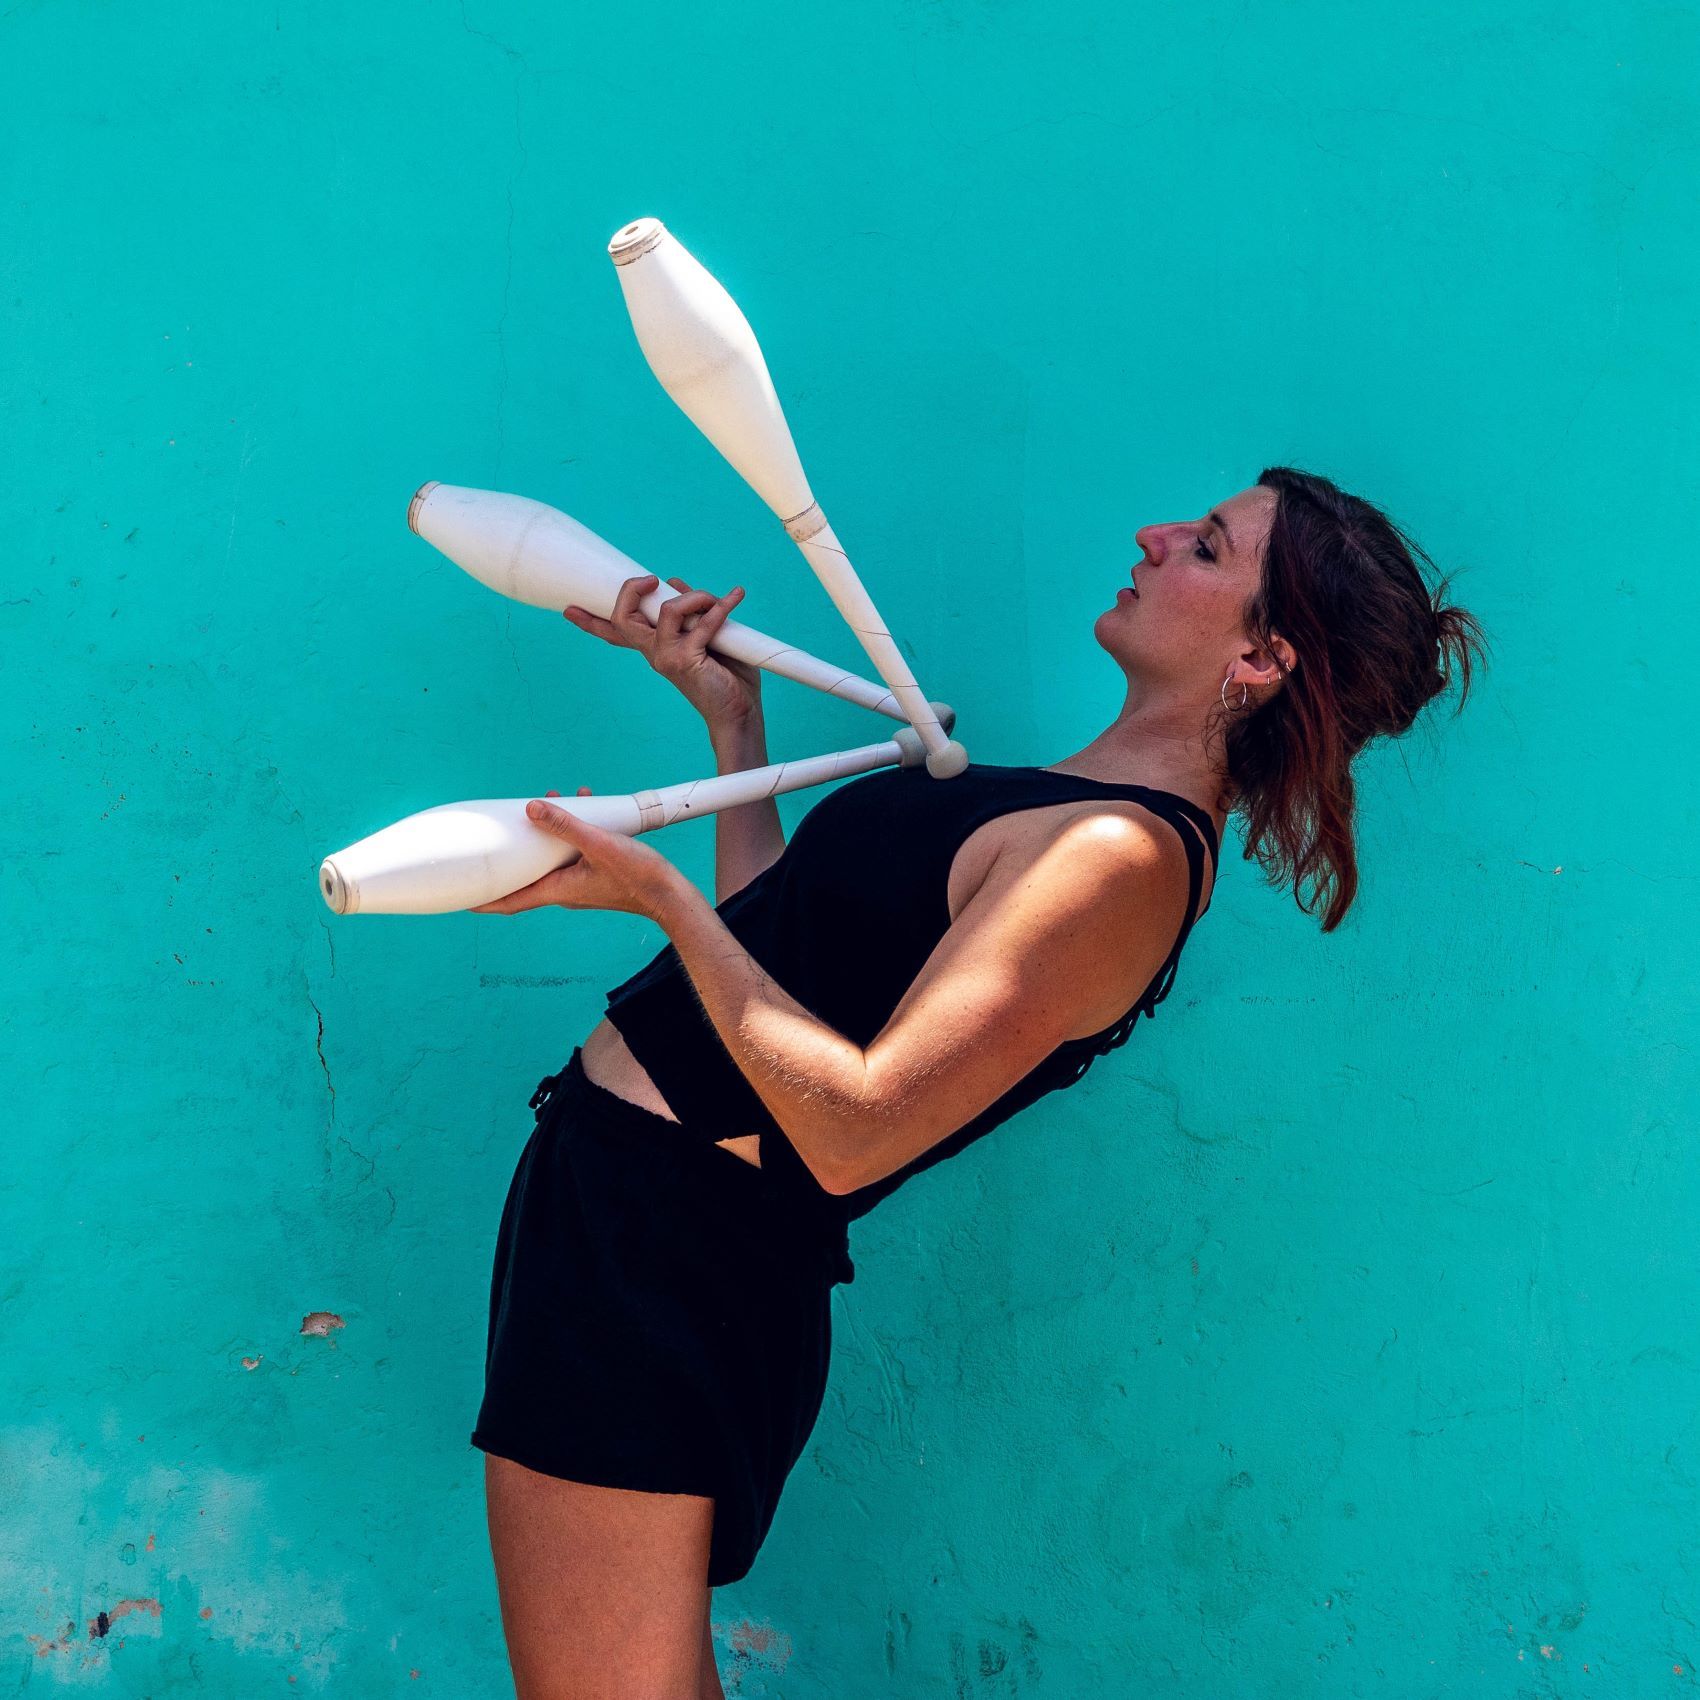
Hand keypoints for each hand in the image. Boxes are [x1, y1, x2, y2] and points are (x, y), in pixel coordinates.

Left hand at [468, 788, 684, 920]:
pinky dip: (570, 833)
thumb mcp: (599, 844)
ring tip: (551, 803)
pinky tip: (583, 809)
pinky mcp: (595, 875)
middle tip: (503, 830)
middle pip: (527, 874)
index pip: (510, 900)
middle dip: (515, 850)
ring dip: (546, 834)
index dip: (484, 900)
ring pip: (551, 859)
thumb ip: (565, 825)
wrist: (669, 894)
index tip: (461, 898)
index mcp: (558, 890)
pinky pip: (572, 854)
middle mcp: (565, 890)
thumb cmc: (637, 877)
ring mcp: (580, 884)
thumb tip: (531, 808)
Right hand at [562, 573, 763, 728]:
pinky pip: (703, 622)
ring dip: (695, 597)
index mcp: (654, 648)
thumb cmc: (726, 673)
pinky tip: (735, 597)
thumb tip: (675, 583)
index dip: (590, 622)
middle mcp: (654, 653)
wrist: (740, 711)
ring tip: (714, 600)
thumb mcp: (704, 633)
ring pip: (667, 610)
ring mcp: (667, 658)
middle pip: (623, 620)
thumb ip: (689, 610)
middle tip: (651, 580)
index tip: (568, 609)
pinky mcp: (687, 661)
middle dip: (631, 591)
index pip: (615, 634)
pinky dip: (721, 607)